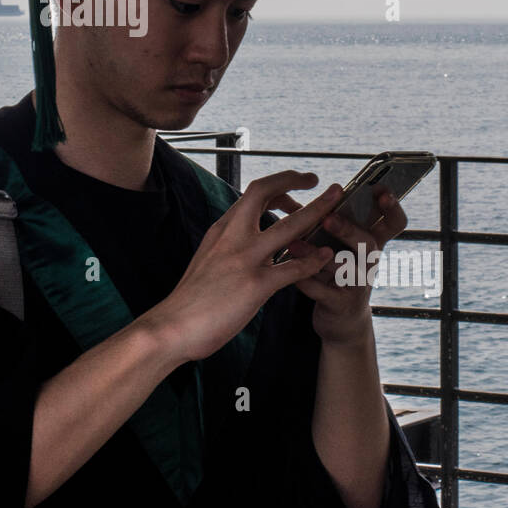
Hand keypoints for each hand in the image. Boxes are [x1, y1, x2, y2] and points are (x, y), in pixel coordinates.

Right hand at [145, 169, 346, 363]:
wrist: (170, 327)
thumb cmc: (189, 300)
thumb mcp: (207, 259)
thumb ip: (226, 246)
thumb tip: (242, 240)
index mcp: (221, 230)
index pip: (251, 193)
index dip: (277, 185)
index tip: (294, 188)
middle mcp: (231, 236)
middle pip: (264, 193)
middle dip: (293, 180)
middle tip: (318, 180)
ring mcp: (243, 259)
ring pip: (289, 227)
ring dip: (317, 212)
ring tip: (336, 203)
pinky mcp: (254, 285)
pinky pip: (292, 268)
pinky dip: (313, 261)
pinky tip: (327, 258)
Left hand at [272, 182, 409, 346]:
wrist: (342, 318)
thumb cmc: (338, 270)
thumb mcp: (345, 246)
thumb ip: (338, 221)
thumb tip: (322, 193)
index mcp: (372, 242)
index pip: (394, 223)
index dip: (392, 207)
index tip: (381, 190)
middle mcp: (369, 263)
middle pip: (368, 243)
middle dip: (348, 229)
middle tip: (328, 217)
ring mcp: (358, 286)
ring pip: (343, 269)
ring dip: (316, 255)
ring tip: (294, 245)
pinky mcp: (340, 305)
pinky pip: (322, 291)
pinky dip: (305, 280)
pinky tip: (290, 272)